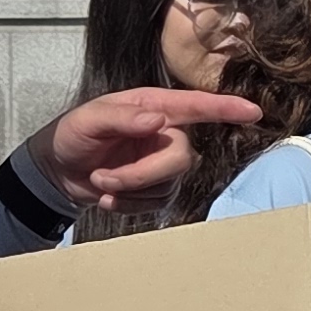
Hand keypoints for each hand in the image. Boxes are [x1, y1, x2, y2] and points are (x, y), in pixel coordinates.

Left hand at [33, 84, 264, 209]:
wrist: (57, 171)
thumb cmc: (72, 135)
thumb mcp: (89, 120)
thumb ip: (122, 118)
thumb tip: (157, 121)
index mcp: (153, 107)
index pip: (196, 106)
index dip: (226, 109)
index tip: (253, 111)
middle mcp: (165, 133)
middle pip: (180, 158)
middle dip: (141, 175)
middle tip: (103, 178)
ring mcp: (162, 163)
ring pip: (168, 185)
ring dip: (129, 190)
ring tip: (100, 182)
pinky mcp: (156, 189)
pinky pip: (157, 204)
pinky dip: (128, 205)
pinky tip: (108, 196)